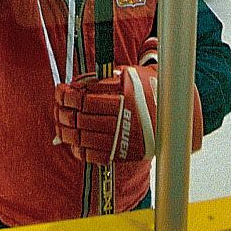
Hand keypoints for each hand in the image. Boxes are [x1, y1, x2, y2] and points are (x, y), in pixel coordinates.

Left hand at [53, 59, 202, 163]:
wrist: (173, 111)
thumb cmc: (145, 88)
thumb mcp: (125, 75)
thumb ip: (98, 80)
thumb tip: (72, 87)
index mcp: (124, 95)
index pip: (84, 98)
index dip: (66, 95)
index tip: (60, 91)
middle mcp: (125, 117)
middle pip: (81, 119)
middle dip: (63, 113)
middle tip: (58, 108)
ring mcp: (125, 137)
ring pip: (85, 138)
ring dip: (67, 133)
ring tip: (60, 126)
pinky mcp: (126, 153)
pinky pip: (96, 156)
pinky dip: (80, 150)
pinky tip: (74, 142)